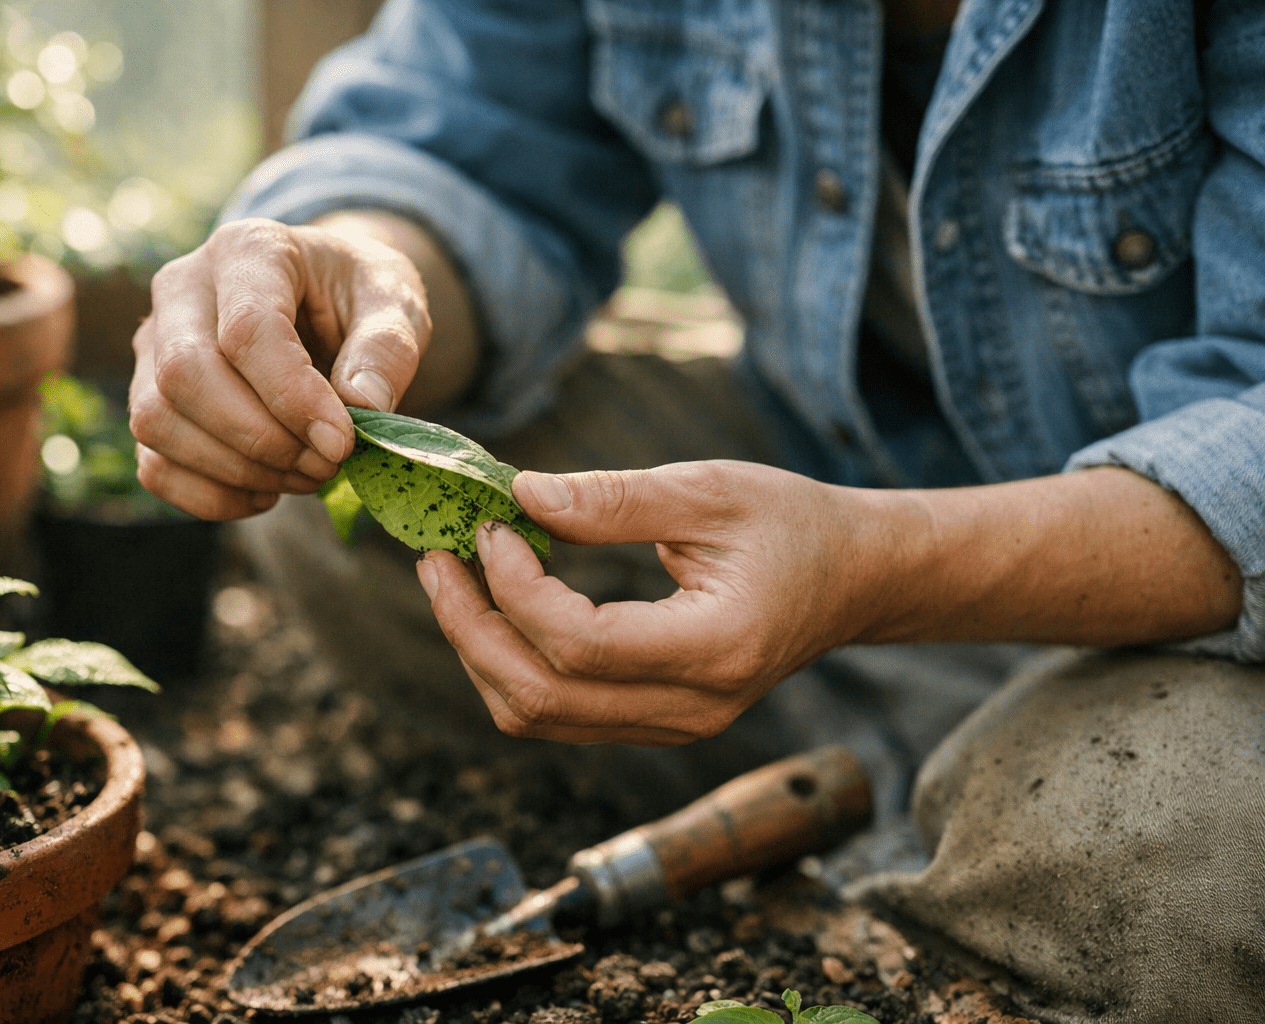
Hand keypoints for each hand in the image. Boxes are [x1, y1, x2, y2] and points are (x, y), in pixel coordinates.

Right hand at [129, 217, 430, 518]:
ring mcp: (154, 345)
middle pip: (185, 375)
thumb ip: (387, 347)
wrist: (325, 299)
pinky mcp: (150, 398)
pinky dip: (210, 496)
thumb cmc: (357, 296)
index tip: (342, 441)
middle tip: (327, 463)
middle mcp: (181, 289)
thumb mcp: (395, 301)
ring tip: (306, 475)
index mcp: (247, 250)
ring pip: (157, 421)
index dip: (293, 397)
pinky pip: (153, 463)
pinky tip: (266, 492)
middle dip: (261, 439)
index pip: (246, 330)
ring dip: (237, 470)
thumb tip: (363, 404)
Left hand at [415, 460, 1244, 746]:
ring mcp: (672, 726)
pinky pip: (558, 713)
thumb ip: (612, 499)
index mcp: (715, 648)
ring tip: (454, 576)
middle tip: (435, 557)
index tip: (488, 526)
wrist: (851, 580)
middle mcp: (692, 708)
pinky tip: (497, 603)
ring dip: (480, 649)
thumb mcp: (709, 489)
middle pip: (540, 698)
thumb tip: (518, 494)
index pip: (579, 645)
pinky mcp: (653, 721)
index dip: (515, 589)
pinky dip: (510, 662)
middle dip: (470, 627)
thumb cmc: (790, 523)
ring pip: (538, 717)